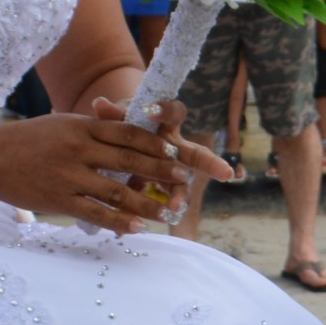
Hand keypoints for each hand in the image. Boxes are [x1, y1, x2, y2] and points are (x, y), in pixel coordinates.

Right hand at [0, 109, 199, 231]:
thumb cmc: (27, 139)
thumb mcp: (62, 124)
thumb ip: (93, 129)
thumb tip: (127, 134)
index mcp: (82, 126)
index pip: (128, 134)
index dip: (154, 144)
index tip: (174, 151)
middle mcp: (79, 150)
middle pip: (129, 162)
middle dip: (160, 172)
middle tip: (182, 180)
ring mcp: (69, 177)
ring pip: (117, 192)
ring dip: (145, 203)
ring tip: (166, 211)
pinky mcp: (59, 201)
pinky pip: (95, 214)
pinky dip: (119, 222)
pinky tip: (136, 228)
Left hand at [92, 93, 232, 228]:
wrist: (125, 146)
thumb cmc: (131, 127)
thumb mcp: (123, 119)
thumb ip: (115, 114)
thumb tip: (99, 104)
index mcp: (166, 125)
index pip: (174, 113)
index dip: (164, 111)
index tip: (151, 111)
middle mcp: (176, 148)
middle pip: (196, 154)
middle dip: (211, 164)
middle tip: (226, 174)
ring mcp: (171, 171)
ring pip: (182, 183)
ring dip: (179, 195)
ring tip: (175, 208)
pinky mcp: (163, 190)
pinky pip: (168, 202)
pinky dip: (166, 212)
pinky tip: (159, 221)